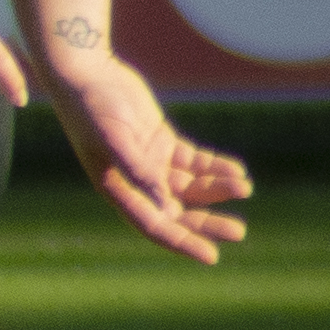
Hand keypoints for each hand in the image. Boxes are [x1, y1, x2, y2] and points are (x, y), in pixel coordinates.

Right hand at [40, 45, 251, 266]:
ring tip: (245, 187)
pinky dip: (214, 166)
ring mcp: (149, 160)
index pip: (153, 225)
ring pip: (189, 185)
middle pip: (176, 211)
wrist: (85, 73)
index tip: (212, 256)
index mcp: (117, 189)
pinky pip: (193, 161)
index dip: (182, 242)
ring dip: (216, 189)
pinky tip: (236, 169)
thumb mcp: (112, 138)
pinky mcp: (159, 140)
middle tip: (238, 231)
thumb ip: (136, 169)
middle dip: (206, 222)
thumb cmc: (90, 106)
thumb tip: (161, 201)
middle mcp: (134, 181)